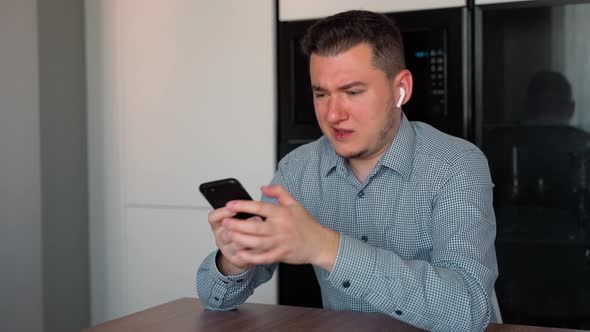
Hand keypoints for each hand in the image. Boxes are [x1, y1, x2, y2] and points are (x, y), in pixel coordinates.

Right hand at [207, 206, 257, 275]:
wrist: (241, 252)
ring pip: (236, 244)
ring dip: (250, 237)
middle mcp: (220, 237)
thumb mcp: (237, 218)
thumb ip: (241, 210)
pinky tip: (264, 243)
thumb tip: (251, 199)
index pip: (213, 218)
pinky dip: (255, 249)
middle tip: (256, 217)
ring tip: (262, 231)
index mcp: (218, 225)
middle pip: (225, 232)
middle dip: (241, 225)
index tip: (234, 208)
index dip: (222, 213)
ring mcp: (227, 250)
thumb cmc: (241, 230)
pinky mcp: (236, 259)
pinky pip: (245, 255)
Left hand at [222, 185, 339, 270]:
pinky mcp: (280, 255)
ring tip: (229, 234)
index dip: (243, 205)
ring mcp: (280, 243)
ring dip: (240, 239)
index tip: (230, 205)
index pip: (259, 207)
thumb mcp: (294, 203)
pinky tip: (239, 253)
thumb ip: (279, 192)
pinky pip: (262, 257)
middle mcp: (280, 228)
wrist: (319, 243)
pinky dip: (250, 256)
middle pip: (254, 226)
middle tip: (225, 222)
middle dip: (237, 224)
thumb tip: (263, 187)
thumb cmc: (306, 224)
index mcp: (282, 213)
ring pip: (256, 242)